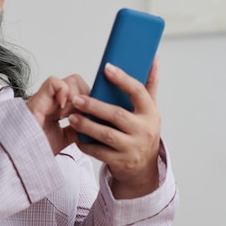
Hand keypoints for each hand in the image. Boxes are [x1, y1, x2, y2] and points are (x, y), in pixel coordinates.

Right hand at [26, 75, 86, 154]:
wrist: (24, 154)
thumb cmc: (39, 146)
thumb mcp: (67, 138)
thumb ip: (79, 128)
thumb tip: (96, 124)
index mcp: (61, 108)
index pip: (82, 92)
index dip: (91, 100)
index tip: (92, 114)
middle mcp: (55, 100)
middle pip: (79, 83)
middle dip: (85, 97)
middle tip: (81, 114)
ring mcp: (47, 97)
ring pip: (71, 81)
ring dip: (75, 97)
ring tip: (68, 115)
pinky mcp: (39, 97)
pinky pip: (54, 82)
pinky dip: (63, 92)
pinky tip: (61, 109)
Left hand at [68, 60, 161, 198]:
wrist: (143, 167)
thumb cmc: (142, 130)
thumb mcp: (149, 109)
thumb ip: (149, 84)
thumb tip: (153, 58)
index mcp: (150, 113)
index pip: (138, 92)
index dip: (122, 79)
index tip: (106, 68)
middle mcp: (144, 130)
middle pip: (117, 115)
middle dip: (94, 106)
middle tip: (76, 99)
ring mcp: (133, 148)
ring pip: (106, 134)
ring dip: (86, 125)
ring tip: (72, 117)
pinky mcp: (121, 162)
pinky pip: (100, 152)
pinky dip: (86, 144)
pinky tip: (76, 136)